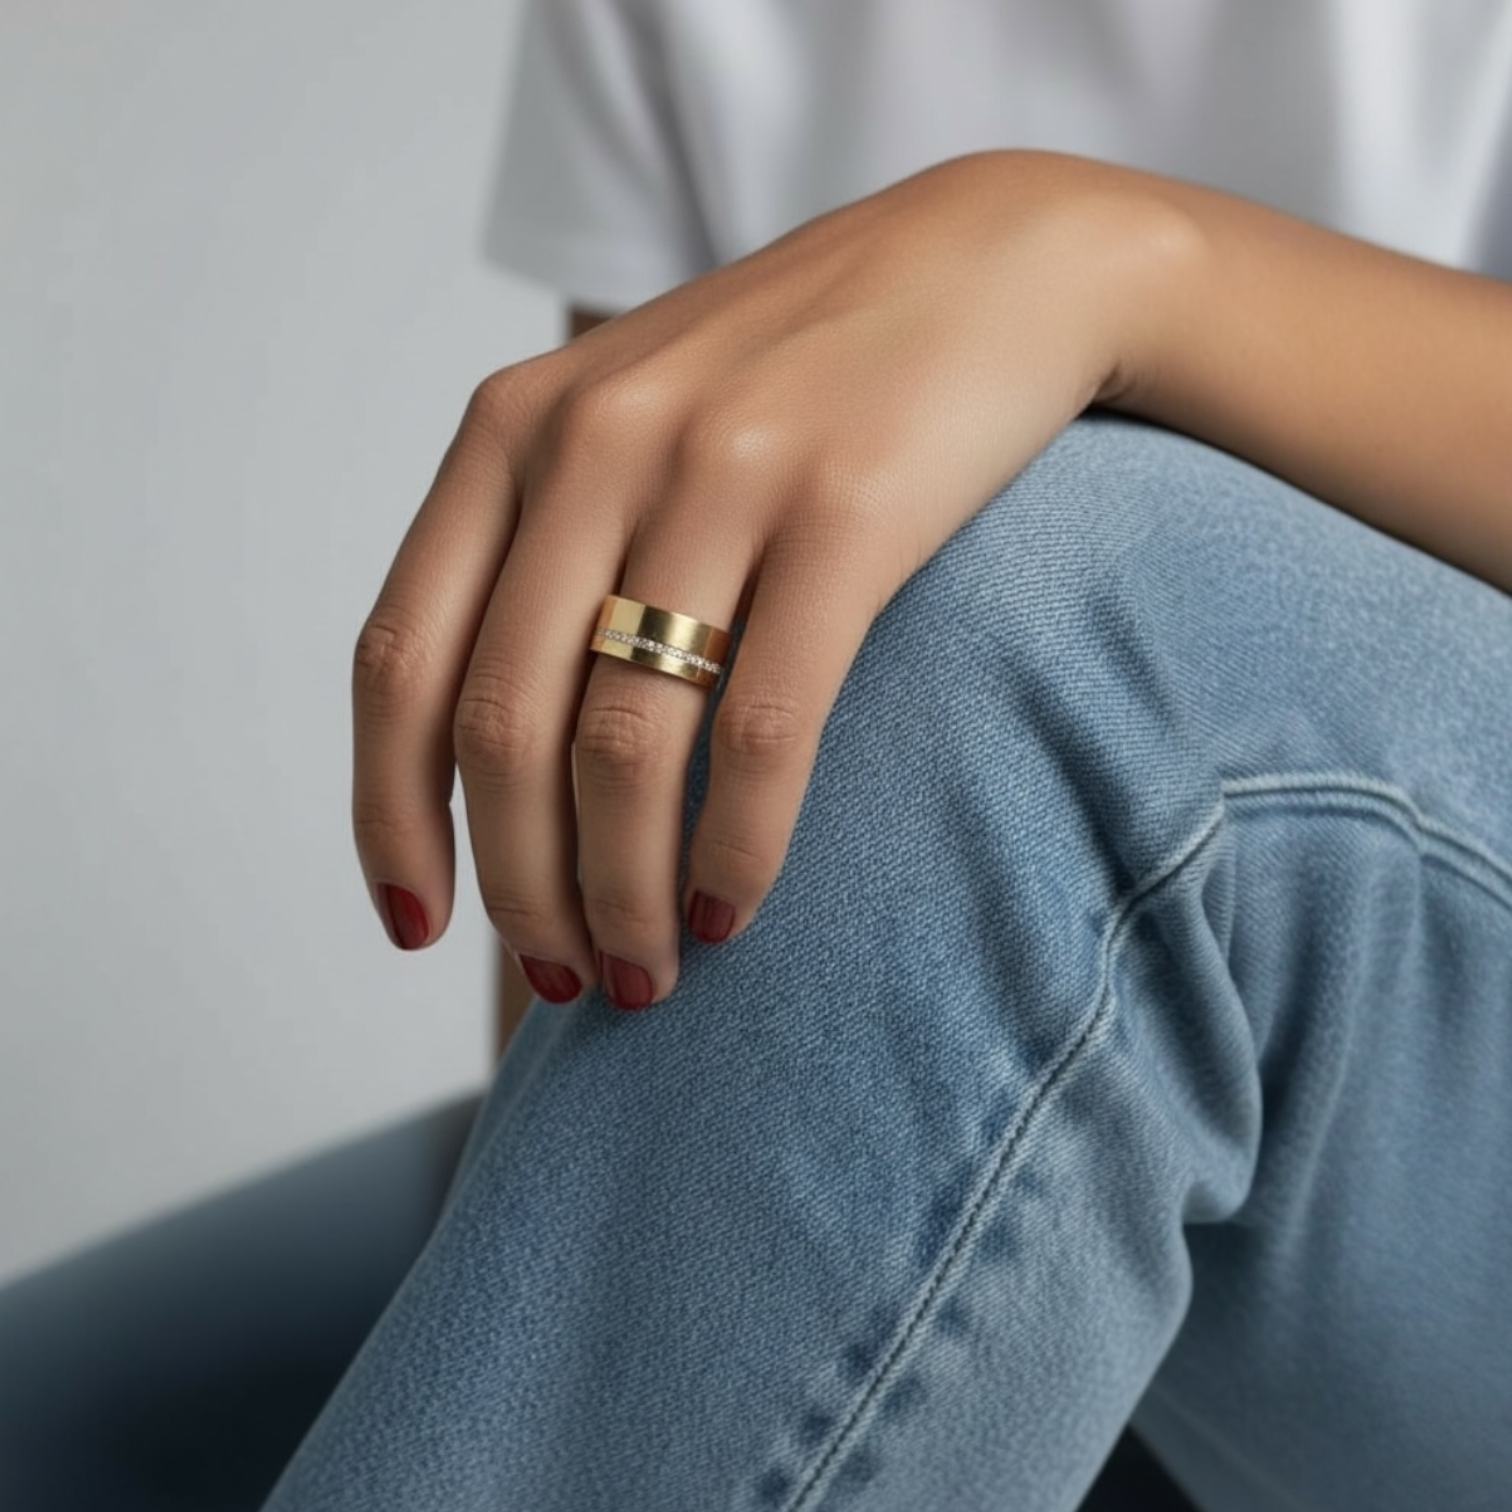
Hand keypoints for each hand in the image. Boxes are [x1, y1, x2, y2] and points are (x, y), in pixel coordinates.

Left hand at [351, 152, 1177, 1006]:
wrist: (990, 264)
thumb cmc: (799, 375)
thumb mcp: (634, 423)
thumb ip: (548, 546)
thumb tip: (497, 759)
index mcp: (513, 430)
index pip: (398, 662)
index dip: (390, 817)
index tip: (417, 925)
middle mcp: (592, 443)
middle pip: (501, 729)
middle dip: (520, 890)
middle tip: (568, 980)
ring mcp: (719, 473)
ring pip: (621, 748)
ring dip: (621, 896)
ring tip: (648, 974)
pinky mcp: (846, 512)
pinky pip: (760, 729)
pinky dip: (735, 848)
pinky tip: (732, 910)